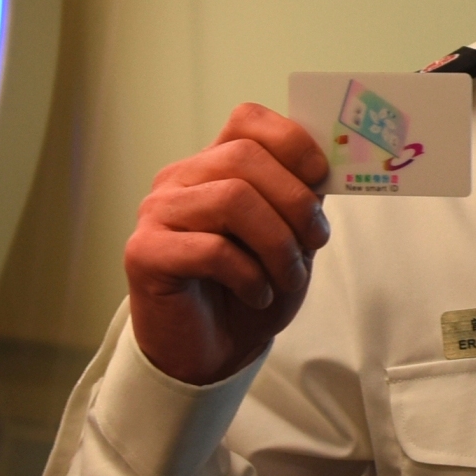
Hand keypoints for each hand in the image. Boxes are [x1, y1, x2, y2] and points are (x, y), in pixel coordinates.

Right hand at [123, 104, 329, 385]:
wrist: (209, 355)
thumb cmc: (248, 292)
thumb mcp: (290, 241)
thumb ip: (301, 200)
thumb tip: (330, 169)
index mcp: (214, 166)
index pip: (247, 120)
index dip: (291, 140)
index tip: (321, 177)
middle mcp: (180, 180)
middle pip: (244, 157)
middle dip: (295, 201)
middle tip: (316, 241)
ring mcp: (157, 213)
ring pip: (231, 198)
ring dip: (277, 242)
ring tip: (288, 277)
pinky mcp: (145, 253)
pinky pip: (210, 248)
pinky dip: (249, 275)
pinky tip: (257, 295)